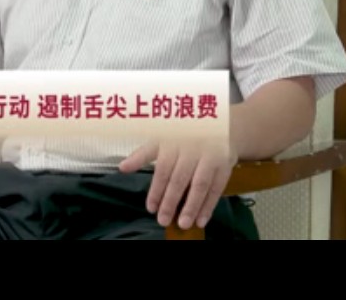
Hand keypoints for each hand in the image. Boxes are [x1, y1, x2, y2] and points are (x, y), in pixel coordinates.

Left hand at [118, 138, 237, 229]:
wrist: (216, 121)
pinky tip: (201, 219)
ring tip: (183, 223)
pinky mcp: (223, 164)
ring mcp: (208, 156)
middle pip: (179, 179)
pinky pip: (216, 187)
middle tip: (163, 220)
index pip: (162, 169)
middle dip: (170, 201)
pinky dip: (209, 205)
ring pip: (199, 185)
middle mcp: (189, 148)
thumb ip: (142, 155)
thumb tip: (122, 168)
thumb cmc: (181, 133)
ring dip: (191, 206)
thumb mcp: (160, 137)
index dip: (156, 190)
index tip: (151, 208)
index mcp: (171, 141)